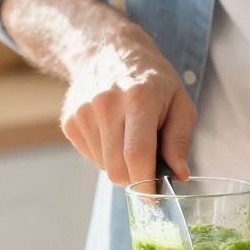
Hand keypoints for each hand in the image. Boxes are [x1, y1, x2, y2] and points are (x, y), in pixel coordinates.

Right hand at [59, 33, 195, 185]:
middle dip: (136, 177)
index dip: (146, 184)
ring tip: (129, 137)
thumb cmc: (152, 80)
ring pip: (104, 167)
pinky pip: (91, 158)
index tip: (154, 198)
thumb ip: (180, 139)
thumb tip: (179, 174)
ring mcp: (83, 113)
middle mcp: (106, 104)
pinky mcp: (69, 121)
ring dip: (120, 164)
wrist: (108, 51)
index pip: (138, 155)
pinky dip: (105, 155)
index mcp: (138, 98)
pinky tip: (112, 132)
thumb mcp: (180, 101)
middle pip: (118, 169)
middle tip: (148, 162)